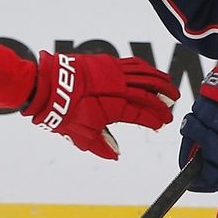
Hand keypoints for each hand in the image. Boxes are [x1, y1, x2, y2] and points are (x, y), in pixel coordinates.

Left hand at [22, 52, 179, 159]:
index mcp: (115, 108)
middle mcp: (119, 88)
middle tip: (171, 110)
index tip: (162, 124)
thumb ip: (101, 145)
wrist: (46, 86)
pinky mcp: (106, 62)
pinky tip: (151, 72)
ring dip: (160, 82)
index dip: (154, 120)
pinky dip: (146, 68)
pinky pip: (132, 64)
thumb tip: (115, 155)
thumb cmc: (61, 111)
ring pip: (144, 75)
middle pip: (148, 95)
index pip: (141, 115)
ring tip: (171, 88)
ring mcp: (114, 73)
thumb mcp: (80, 135)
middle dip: (162, 104)